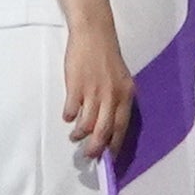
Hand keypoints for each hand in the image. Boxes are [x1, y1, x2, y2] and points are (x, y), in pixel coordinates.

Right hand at [55, 13, 135, 164]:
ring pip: (87, 123)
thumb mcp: (120, 80)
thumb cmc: (107, 59)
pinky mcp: (76, 86)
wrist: (94, 35)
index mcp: (126, 94)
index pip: (122, 126)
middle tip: (88, 155)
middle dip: (96, 147)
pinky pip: (71, 109)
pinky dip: (68, 116)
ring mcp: (94, 91)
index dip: (115, 144)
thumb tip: (109, 125)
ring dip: (79, 133)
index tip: (110, 158)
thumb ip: (117, 100)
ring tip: (75, 136)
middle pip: (105, 130)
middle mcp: (112, 95)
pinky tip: (67, 116)